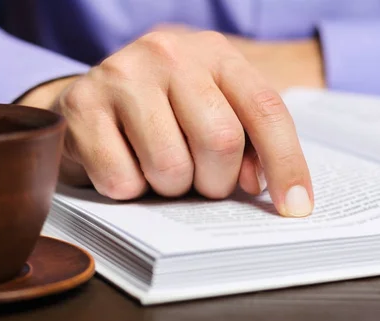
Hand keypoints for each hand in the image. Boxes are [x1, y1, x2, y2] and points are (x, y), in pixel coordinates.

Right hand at [18, 30, 313, 216]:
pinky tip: (125, 164)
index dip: (287, 165)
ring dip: (171, 187)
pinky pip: (122, 180)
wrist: (94, 96)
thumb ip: (248, 143)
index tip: (297, 208)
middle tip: (202, 181)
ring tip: (160, 168)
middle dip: (216, 181)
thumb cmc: (168, 112)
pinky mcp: (82, 106)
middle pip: (220, 140)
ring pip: (169, 167)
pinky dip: (130, 189)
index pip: (266, 111)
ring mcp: (121, 74)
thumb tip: (255, 186)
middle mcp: (169, 53)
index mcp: (215, 54)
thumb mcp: (216, 111)